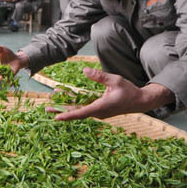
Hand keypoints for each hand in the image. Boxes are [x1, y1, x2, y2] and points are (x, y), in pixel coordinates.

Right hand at [0, 43, 29, 78]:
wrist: (17, 59)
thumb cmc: (7, 54)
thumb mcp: (2, 49)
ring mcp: (4, 73)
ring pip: (0, 76)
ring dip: (0, 77)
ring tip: (0, 78)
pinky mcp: (11, 75)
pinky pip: (9, 78)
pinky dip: (9, 80)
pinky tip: (9, 82)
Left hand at [49, 67, 174, 120]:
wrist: (140, 101)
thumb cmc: (129, 90)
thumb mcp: (115, 80)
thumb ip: (99, 76)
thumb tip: (84, 70)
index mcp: (101, 107)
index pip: (81, 112)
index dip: (68, 114)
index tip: (57, 117)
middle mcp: (98, 112)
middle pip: (76, 113)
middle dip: (61, 110)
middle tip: (46, 109)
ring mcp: (98, 112)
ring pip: (79, 110)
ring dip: (66, 106)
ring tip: (52, 103)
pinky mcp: (99, 110)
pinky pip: (84, 107)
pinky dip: (74, 104)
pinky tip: (66, 98)